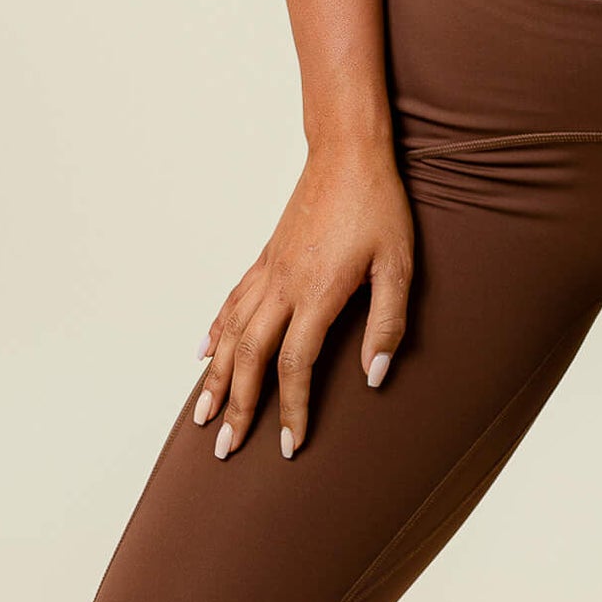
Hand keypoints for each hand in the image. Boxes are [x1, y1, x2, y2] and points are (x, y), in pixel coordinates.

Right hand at [193, 135, 413, 461]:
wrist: (348, 151)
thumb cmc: (379, 206)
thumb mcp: (398, 264)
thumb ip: (388, 322)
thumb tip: (376, 376)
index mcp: (317, 292)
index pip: (294, 366)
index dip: (291, 410)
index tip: (289, 446)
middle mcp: (283, 285)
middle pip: (250, 357)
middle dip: (237, 407)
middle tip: (224, 449)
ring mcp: (269, 269)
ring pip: (232, 333)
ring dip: (216, 377)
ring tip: (203, 415)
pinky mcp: (266, 256)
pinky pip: (232, 301)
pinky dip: (216, 331)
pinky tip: (205, 353)